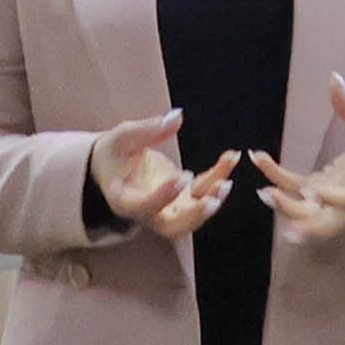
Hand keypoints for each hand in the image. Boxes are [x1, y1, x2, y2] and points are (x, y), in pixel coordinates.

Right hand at [94, 105, 235, 247]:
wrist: (115, 165)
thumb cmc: (114, 153)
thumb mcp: (122, 137)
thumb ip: (147, 129)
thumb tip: (177, 118)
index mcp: (125, 200)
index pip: (144, 207)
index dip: (164, 196)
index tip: (182, 177)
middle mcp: (148, 212)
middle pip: (173, 227)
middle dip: (195, 216)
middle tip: (212, 200)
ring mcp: (168, 208)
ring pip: (193, 216)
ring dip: (213, 200)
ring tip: (226, 180)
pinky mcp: (184, 199)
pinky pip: (204, 194)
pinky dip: (218, 178)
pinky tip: (230, 158)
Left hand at [253, 75, 344, 236]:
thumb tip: (333, 78)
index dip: (333, 198)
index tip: (314, 192)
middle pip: (324, 218)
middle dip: (296, 212)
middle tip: (272, 195)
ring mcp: (333, 195)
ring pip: (307, 211)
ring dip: (283, 204)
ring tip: (261, 190)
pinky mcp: (322, 188)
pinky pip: (296, 188)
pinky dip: (277, 176)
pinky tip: (259, 158)